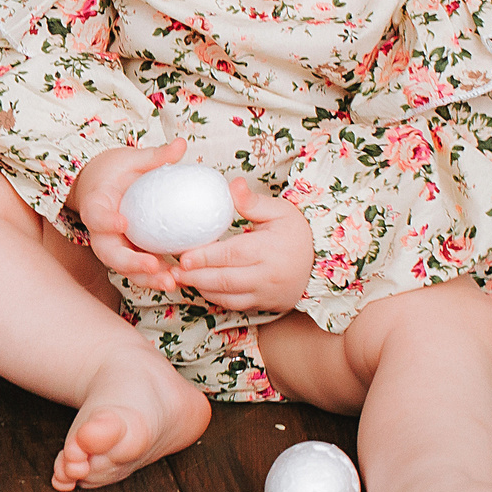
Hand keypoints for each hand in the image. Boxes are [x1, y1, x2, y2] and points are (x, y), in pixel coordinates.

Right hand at [66, 138, 189, 292]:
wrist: (102, 186)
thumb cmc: (116, 171)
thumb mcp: (132, 160)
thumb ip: (155, 156)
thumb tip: (181, 145)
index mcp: (97, 205)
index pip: (95, 216)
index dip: (106, 222)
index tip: (122, 222)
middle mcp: (101, 231)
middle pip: (108, 253)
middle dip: (129, 263)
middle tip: (152, 265)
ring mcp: (115, 245)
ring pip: (124, 268)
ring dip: (146, 278)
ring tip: (170, 282)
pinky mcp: (130, 254)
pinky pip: (140, 270)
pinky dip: (157, 277)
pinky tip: (180, 279)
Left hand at [171, 180, 314, 313]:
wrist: (321, 263)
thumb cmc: (296, 232)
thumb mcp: (280, 211)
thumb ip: (253, 201)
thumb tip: (232, 184)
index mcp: (270, 250)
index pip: (232, 254)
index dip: (205, 257)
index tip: (183, 256)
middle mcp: (268, 276)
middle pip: (224, 279)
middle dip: (195, 276)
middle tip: (171, 270)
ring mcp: (266, 294)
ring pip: (227, 297)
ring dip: (200, 289)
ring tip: (178, 279)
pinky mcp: (265, 306)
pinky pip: (235, 306)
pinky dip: (214, 298)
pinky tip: (199, 286)